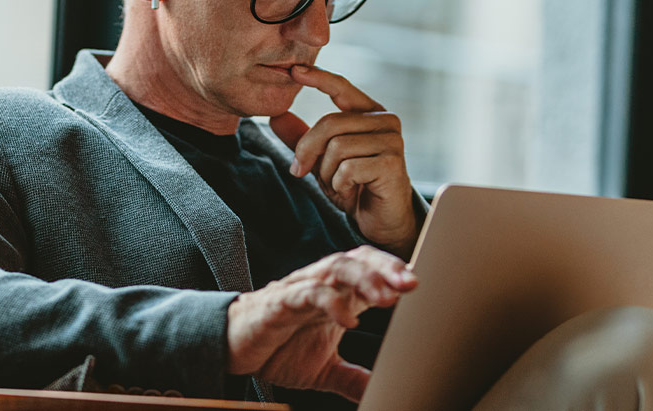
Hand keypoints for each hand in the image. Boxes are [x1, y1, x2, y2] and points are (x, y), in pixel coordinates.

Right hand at [226, 246, 417, 401]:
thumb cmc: (277, 349)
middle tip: (412, 284)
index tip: (421, 285)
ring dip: (365, 278)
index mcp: (337, 295)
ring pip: (336, 268)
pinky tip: (347, 319)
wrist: (231, 349)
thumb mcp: (324, 369)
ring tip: (388, 296)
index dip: (395, 272)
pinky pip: (307, 293)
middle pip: (359, 260)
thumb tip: (381, 392)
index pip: (371, 269)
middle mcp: (322, 285)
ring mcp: (301, 289)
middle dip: (387, 269)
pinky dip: (329, 302)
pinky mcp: (279, 302)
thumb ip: (353, 378)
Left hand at [270, 65, 416, 256]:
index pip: (341, 87)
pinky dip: (340, 184)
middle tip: (300, 171)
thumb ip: (302, 138)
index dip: (318, 77)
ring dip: (327, 173)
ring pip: (337, 147)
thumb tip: (276, 116)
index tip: (293, 70)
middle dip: (308, 150)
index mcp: (369, 113)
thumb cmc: (355, 186)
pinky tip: (351, 191)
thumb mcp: (321, 160)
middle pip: (330, 123)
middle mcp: (385, 121)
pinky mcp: (392, 162)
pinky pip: (348, 168)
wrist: (380, 220)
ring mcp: (391, 140)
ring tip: (338, 184)